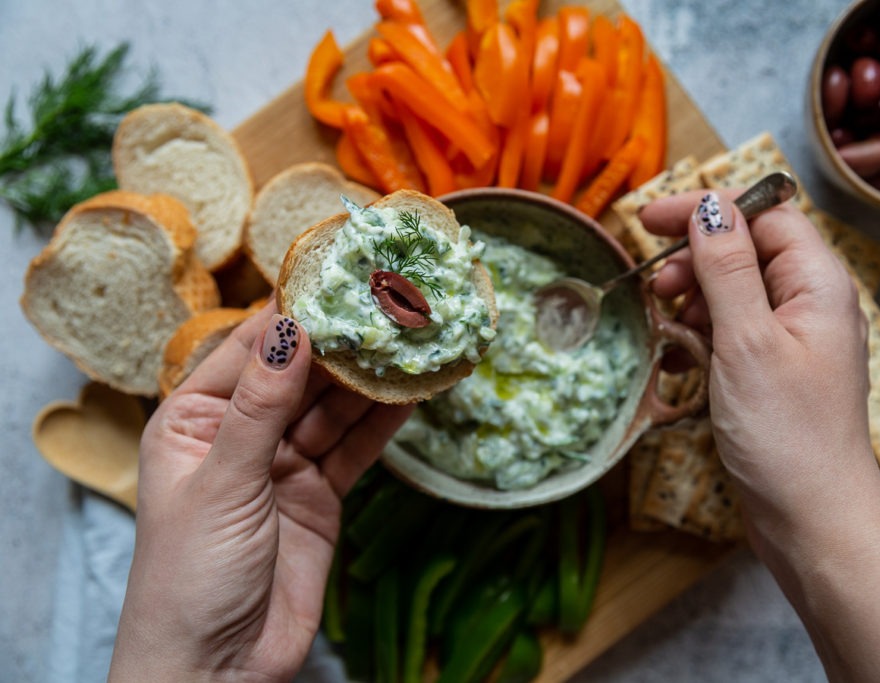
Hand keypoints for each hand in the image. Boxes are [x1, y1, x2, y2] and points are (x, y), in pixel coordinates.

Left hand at [109, 302, 412, 681]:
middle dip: (339, 344)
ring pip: (331, 409)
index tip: (334, 278)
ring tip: (409, 340)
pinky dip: (381, 424)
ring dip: (368, 379)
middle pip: (296, 375)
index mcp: (191, 422)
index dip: (290, 313)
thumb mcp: (221, 484)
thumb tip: (291, 329)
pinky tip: (410, 394)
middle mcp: (237, 436)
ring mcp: (281, 467)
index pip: (246, 351)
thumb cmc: (190, 577)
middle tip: (386, 307)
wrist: (217, 670)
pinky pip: (353, 449)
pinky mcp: (317, 497)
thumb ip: (261, 408)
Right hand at [642, 192, 879, 680]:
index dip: (707, 211)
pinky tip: (678, 361)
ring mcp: (793, 341)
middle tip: (656, 287)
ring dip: (693, 302)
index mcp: (818, 284)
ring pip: (734, 294)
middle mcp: (810, 304)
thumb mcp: (747, 340)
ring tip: (667, 330)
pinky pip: (732, 334)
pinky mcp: (774, 373)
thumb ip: (726, 268)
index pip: (762, 215)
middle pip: (746, 251)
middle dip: (695, 261)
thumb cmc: (786, 433)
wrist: (812, 519)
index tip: (649, 221)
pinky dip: (700, 338)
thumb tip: (709, 208)